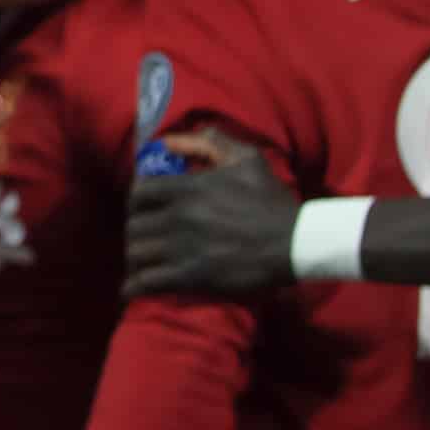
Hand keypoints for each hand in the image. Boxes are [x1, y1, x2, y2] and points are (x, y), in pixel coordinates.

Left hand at [123, 128, 296, 298]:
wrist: (296, 243)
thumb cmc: (272, 202)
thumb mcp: (247, 160)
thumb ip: (210, 143)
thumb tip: (171, 140)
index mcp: (188, 189)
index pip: (139, 193)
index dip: (136, 202)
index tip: (142, 208)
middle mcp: (179, 218)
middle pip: (134, 225)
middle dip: (135, 231)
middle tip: (143, 237)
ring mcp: (183, 249)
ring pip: (136, 254)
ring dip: (135, 258)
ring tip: (141, 262)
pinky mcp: (192, 278)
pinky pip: (148, 282)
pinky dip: (134, 287)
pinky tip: (133, 289)